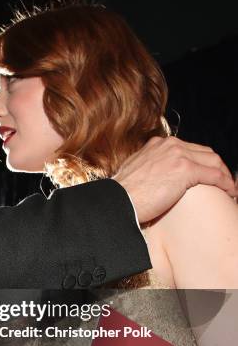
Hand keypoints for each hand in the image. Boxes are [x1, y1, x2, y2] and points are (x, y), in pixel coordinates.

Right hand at [113, 136, 236, 223]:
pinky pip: (215, 175)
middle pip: (204, 152)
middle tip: (222, 181)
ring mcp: (178, 155)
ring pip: (213, 161)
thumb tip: (158, 177)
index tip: (206, 173)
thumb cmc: (123, 194)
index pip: (188, 149)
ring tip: (228, 188)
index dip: (201, 161)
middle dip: (216, 166)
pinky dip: (225, 184)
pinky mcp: (186, 169)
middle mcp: (169, 145)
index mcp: (157, 144)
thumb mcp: (135, 171)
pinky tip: (229, 192)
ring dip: (224, 175)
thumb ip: (150, 166)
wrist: (118, 201)